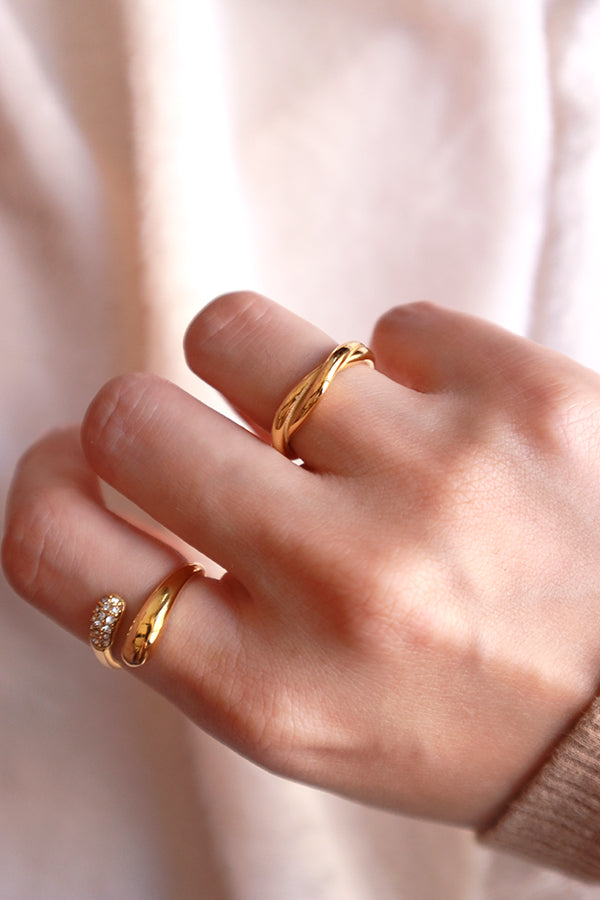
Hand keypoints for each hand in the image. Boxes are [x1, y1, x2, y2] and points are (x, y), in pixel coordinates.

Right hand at [5, 292, 599, 827]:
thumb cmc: (461, 719)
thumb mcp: (302, 717)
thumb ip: (190, 614)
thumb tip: (110, 475)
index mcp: (268, 686)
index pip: (61, 547)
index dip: (48, 485)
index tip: (77, 466)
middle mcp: (343, 579)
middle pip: (131, 420)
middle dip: (145, 421)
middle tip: (214, 445)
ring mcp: (439, 473)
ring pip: (242, 335)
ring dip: (267, 375)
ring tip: (334, 429)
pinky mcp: (527, 395)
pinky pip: (391, 325)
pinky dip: (403, 374)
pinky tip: (454, 439)